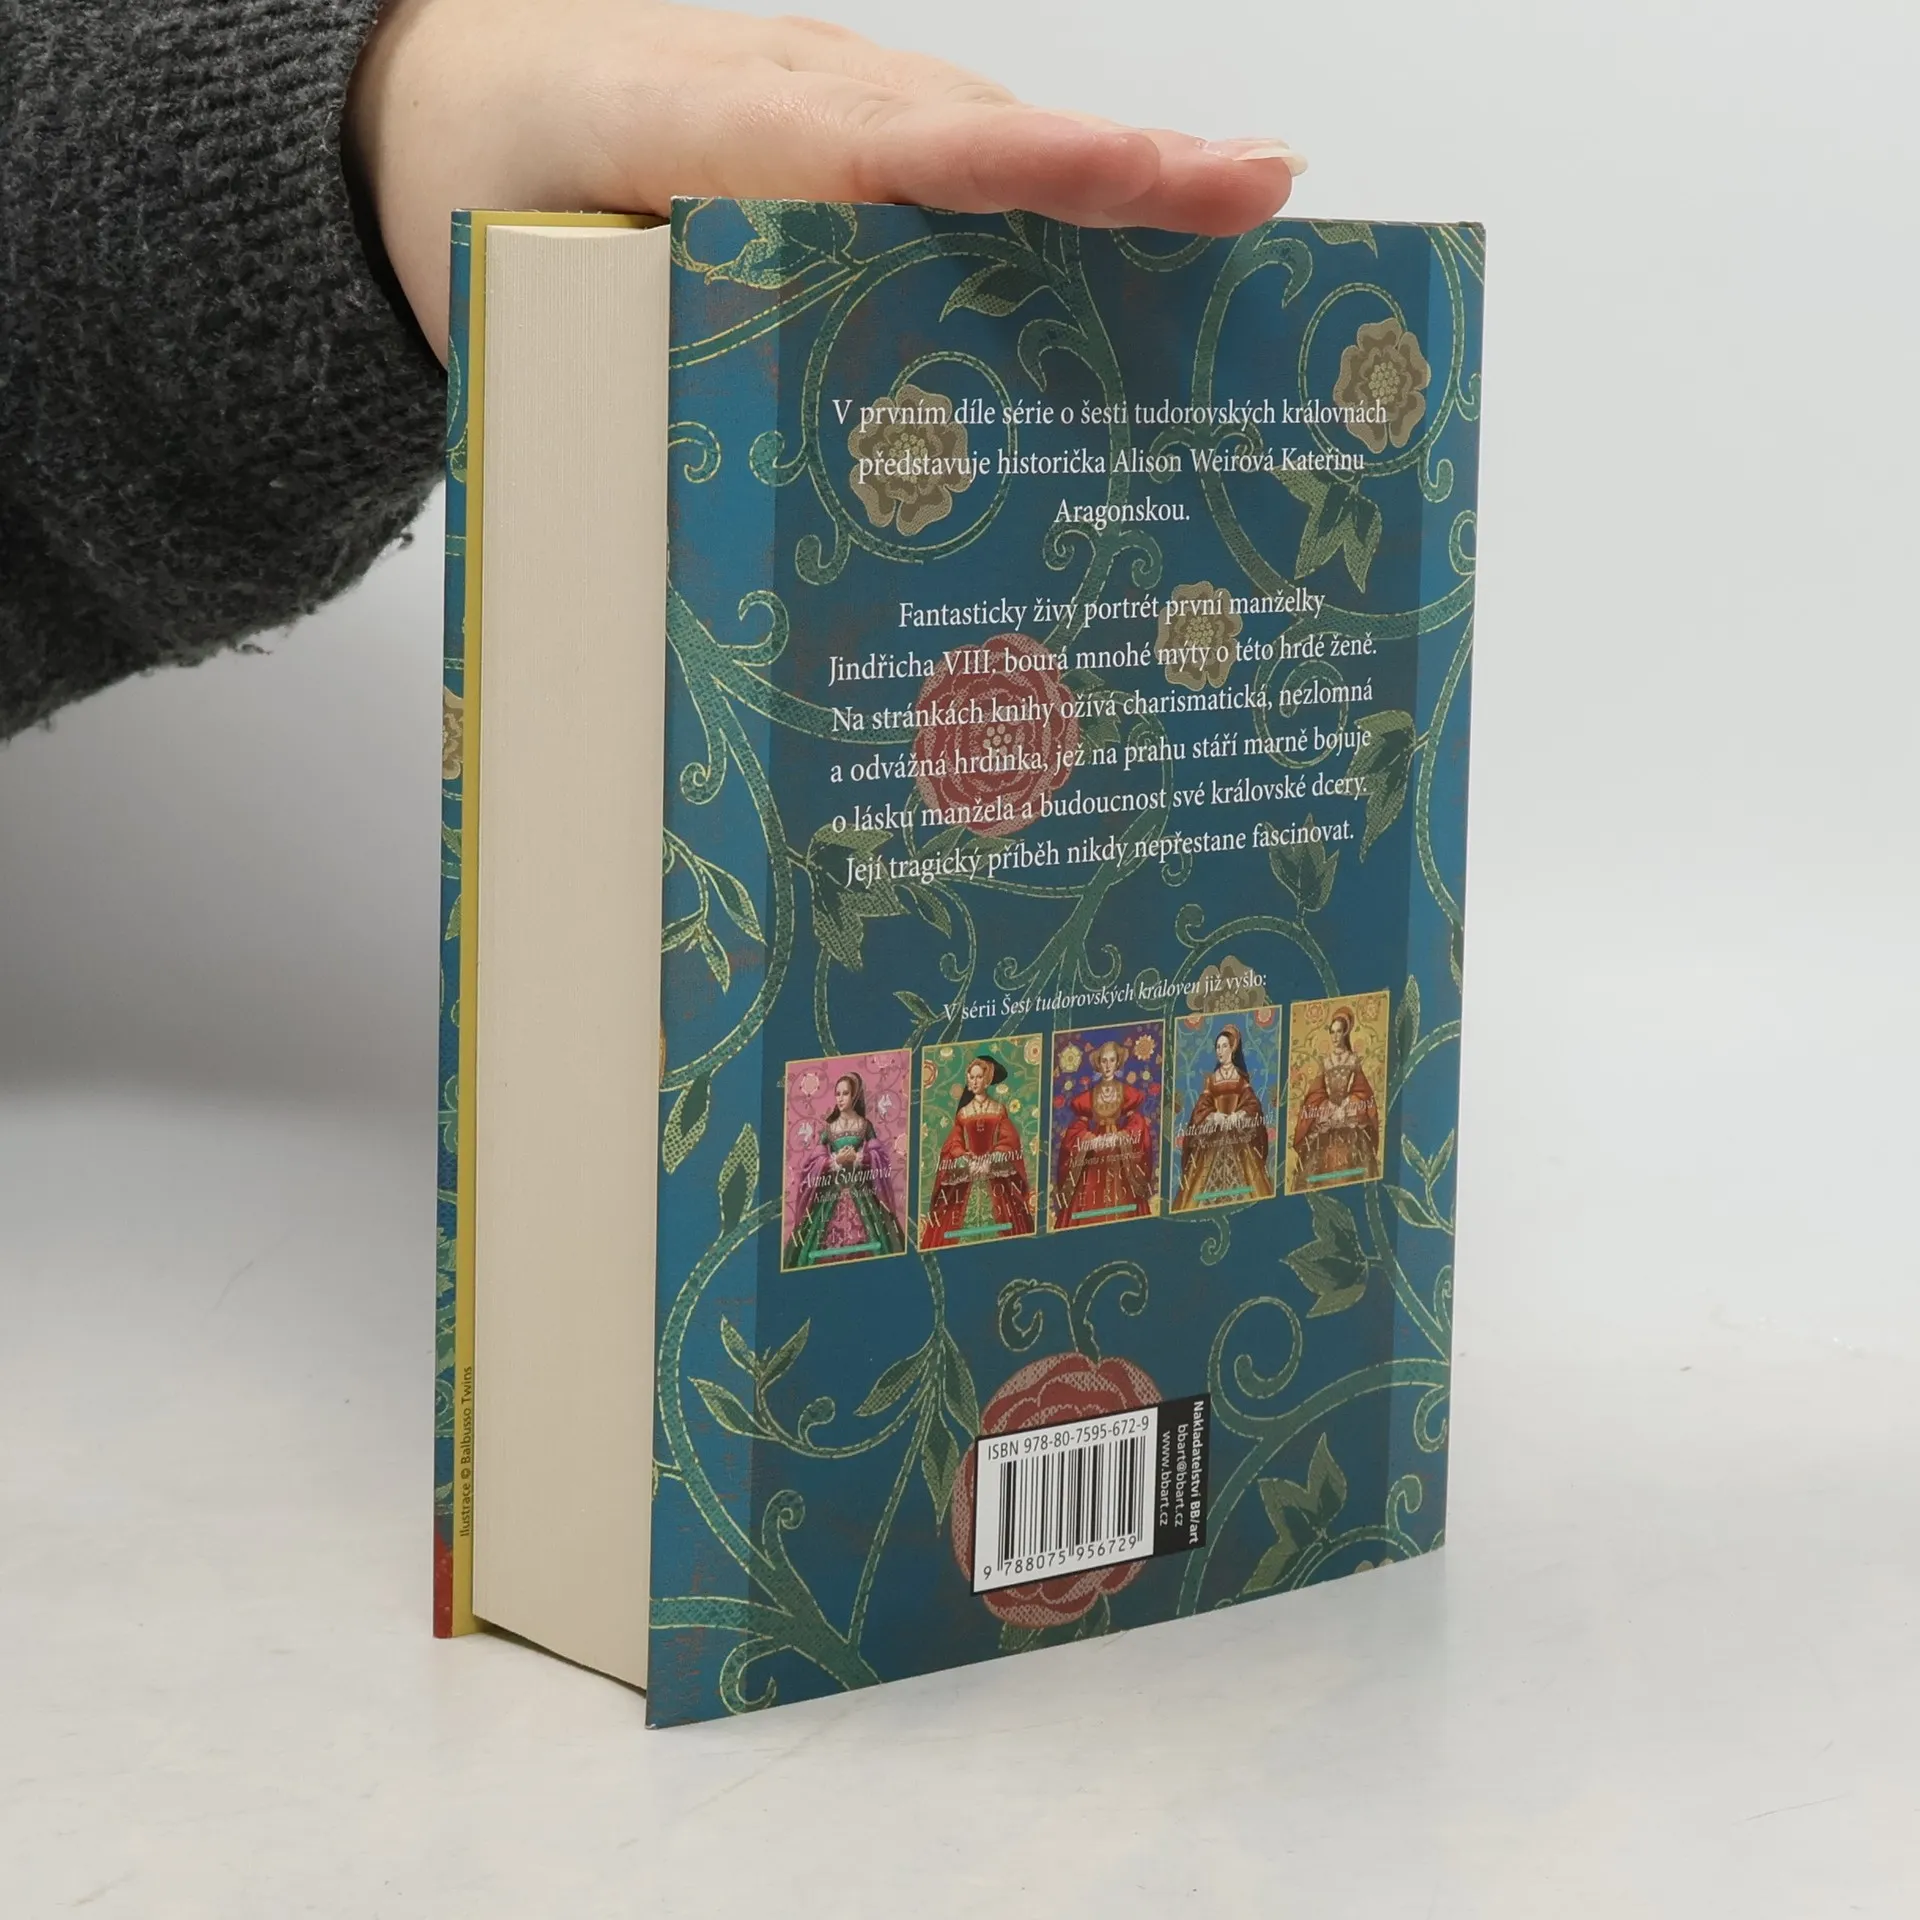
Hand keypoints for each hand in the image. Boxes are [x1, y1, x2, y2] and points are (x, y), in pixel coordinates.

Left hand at [348, 0, 1305, 359]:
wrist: (434, 103)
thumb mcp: (521, 294)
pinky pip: (952, 162)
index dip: (1025, 165)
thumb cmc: (484, 189)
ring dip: (1111, 189)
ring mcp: (828, 100)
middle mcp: (792, 92)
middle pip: (976, 133)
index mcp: (703, 121)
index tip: (1150, 170)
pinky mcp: (844, 130)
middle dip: (1122, 171)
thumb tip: (708, 539)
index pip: (885, 143)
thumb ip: (613, 376)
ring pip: (982, 145)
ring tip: (1243, 225)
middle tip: (1256, 197)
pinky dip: (1048, 199)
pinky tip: (1134, 245)